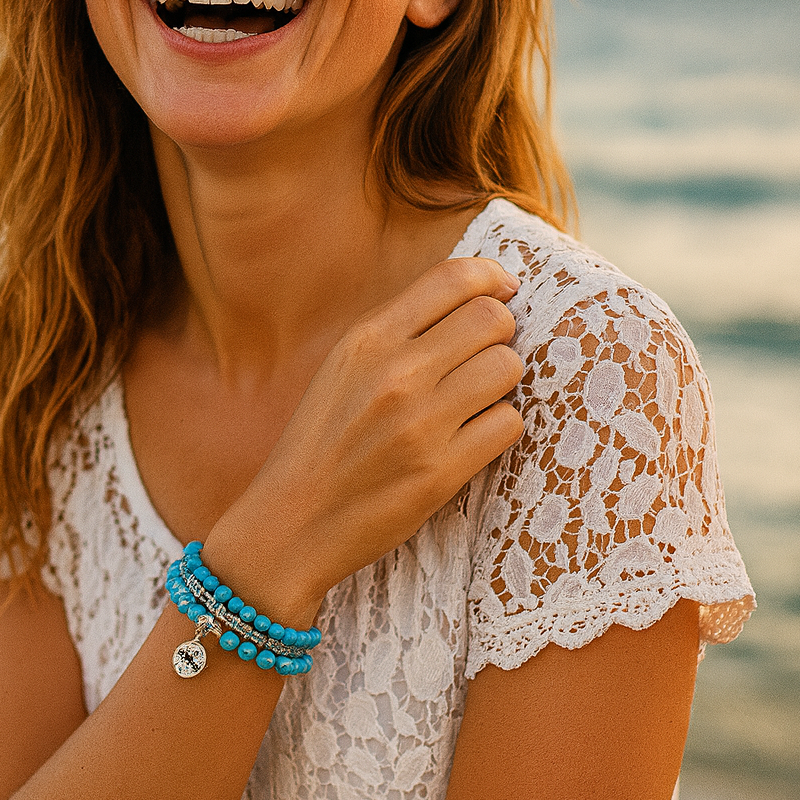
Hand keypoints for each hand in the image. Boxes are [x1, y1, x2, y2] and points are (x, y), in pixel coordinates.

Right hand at [204, 257, 523, 615]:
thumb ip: (398, 330)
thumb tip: (477, 294)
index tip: (502, 293)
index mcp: (367, 339)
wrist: (291, 522)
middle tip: (482, 357)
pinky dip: (498, 427)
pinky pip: (508, 423)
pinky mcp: (440, 471)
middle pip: (491, 319)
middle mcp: (395, 372)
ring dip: (501, 382)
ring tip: (475, 399)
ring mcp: (420, 423)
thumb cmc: (322, 441)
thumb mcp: (342, 366)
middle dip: (500, 334)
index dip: (491, 278)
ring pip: (508, 367)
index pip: (453, 278)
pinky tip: (470, 437)